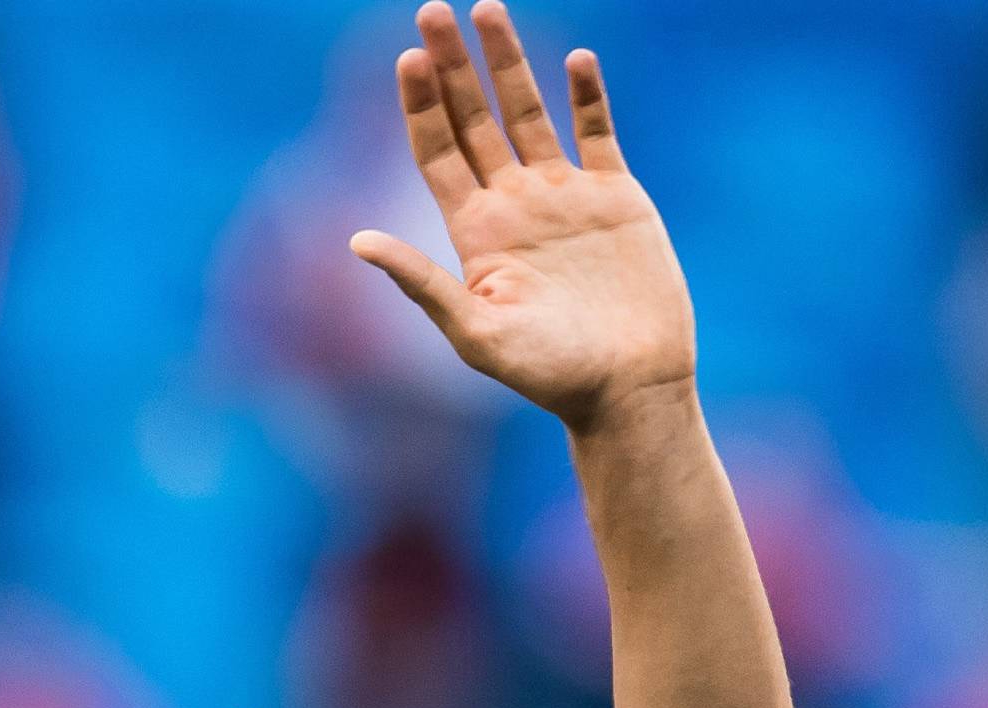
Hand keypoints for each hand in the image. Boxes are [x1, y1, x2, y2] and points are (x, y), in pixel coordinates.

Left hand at [351, 3, 692, 427]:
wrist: (630, 389)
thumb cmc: (551, 376)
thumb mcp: (476, 333)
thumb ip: (421, 283)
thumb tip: (357, 240)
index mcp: (476, 233)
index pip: (437, 152)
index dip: (420, 104)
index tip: (408, 57)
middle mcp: (514, 205)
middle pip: (473, 119)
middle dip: (452, 64)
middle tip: (431, 8)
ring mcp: (565, 197)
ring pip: (529, 112)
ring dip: (509, 62)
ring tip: (488, 8)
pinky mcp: (616, 197)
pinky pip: (597, 132)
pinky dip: (587, 95)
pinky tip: (575, 59)